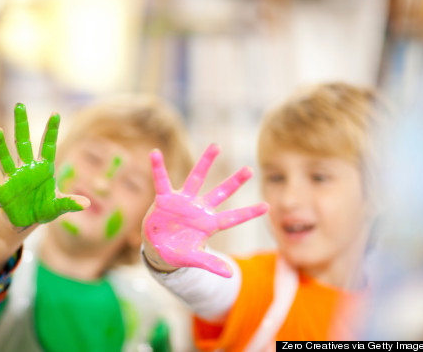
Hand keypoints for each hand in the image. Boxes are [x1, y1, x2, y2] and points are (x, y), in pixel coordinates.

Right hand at [0, 103, 88, 227]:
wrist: (27, 221)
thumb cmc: (44, 209)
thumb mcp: (59, 206)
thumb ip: (70, 202)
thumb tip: (86, 204)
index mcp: (43, 168)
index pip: (48, 145)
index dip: (52, 131)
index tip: (56, 113)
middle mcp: (26, 168)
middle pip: (23, 143)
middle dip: (21, 125)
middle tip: (19, 105)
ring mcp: (13, 178)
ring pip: (4, 158)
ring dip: (0, 145)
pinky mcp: (2, 193)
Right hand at [143, 144, 268, 276]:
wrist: (157, 247)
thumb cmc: (178, 252)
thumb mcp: (194, 259)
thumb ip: (210, 264)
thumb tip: (231, 275)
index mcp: (208, 224)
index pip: (232, 218)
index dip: (248, 213)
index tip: (267, 207)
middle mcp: (199, 209)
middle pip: (220, 193)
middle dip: (234, 183)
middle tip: (250, 170)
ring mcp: (183, 201)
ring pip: (196, 178)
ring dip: (206, 163)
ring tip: (216, 146)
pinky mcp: (165, 199)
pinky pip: (161, 180)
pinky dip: (158, 168)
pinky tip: (155, 153)